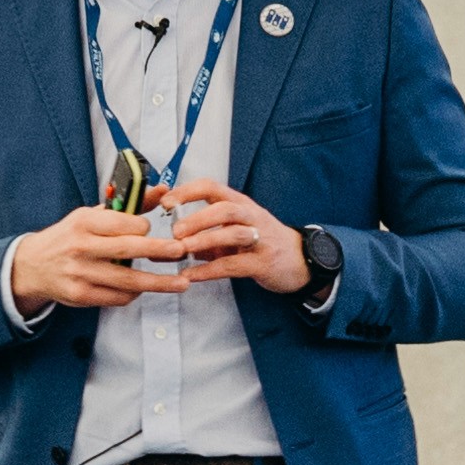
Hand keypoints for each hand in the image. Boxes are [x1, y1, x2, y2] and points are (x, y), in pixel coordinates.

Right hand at [9, 202, 193, 311]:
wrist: (32, 265)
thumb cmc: (70, 236)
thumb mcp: (92, 216)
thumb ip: (129, 206)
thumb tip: (163, 190)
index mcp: (83, 222)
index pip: (121, 223)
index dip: (142, 226)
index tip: (152, 229)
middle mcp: (80, 247)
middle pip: (127, 250)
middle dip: (158, 251)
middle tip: (181, 251)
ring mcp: (80, 273)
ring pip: (126, 280)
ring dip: (158, 283)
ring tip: (181, 283)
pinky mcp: (81, 295)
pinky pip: (117, 297)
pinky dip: (134, 293)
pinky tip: (144, 289)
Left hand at [159, 179, 311, 293]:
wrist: (300, 261)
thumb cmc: (261, 243)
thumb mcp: (232, 234)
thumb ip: (201, 238)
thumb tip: (164, 247)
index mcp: (240, 204)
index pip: (212, 188)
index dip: (188, 192)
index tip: (165, 202)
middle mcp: (251, 217)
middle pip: (224, 208)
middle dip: (197, 218)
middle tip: (175, 230)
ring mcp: (259, 239)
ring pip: (232, 233)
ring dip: (204, 240)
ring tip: (182, 249)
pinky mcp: (262, 263)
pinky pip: (233, 265)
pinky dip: (209, 270)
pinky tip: (191, 275)